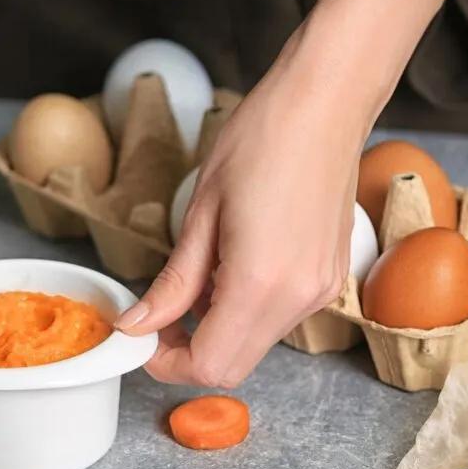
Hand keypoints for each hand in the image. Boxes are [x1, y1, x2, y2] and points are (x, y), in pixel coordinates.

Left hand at [114, 53, 368, 388]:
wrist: (326, 103)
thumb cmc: (261, 140)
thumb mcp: (201, 214)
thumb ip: (172, 283)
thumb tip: (137, 325)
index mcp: (261, 283)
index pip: (210, 365)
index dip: (167, 363)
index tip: (141, 337)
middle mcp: (298, 299)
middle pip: (234, 366)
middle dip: (189, 353)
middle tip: (159, 317)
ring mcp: (321, 291)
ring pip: (256, 344)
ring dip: (217, 328)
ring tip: (198, 274)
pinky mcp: (330, 279)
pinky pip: (278, 318)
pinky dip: (245, 309)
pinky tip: (231, 265)